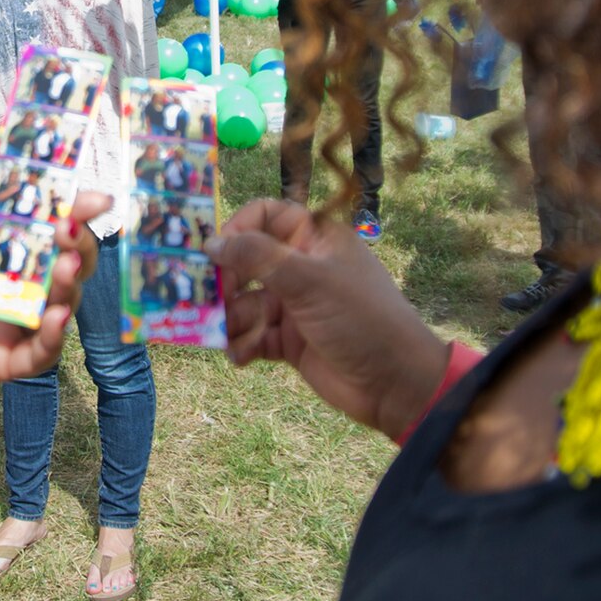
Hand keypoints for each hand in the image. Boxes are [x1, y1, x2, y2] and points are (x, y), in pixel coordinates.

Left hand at [0, 159, 104, 412]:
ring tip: (64, 264)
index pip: (47, 222)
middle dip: (80, 241)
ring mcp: (16, 319)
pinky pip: (42, 349)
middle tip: (70, 228)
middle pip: (68, 258)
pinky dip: (53, 334)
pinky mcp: (9, 358)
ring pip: (62, 300)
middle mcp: (18, 280)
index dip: (73, 208)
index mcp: (1, 246)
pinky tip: (54, 315)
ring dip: (70, 282)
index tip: (92, 196)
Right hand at [207, 199, 448, 437]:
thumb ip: (258, 257)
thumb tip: (211, 243)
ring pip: (246, 303)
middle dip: (225, 281)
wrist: (395, 384)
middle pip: (248, 262)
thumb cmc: (360, 318)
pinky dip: (243, 344)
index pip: (266, 216)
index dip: (238, 228)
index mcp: (315, 240)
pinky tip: (240, 356)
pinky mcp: (290, 341)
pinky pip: (254, 335)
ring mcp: (295, 305)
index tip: (214, 251)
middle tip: (205, 298)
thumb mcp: (309, 280)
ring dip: (232, 319)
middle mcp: (302, 268)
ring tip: (225, 335)